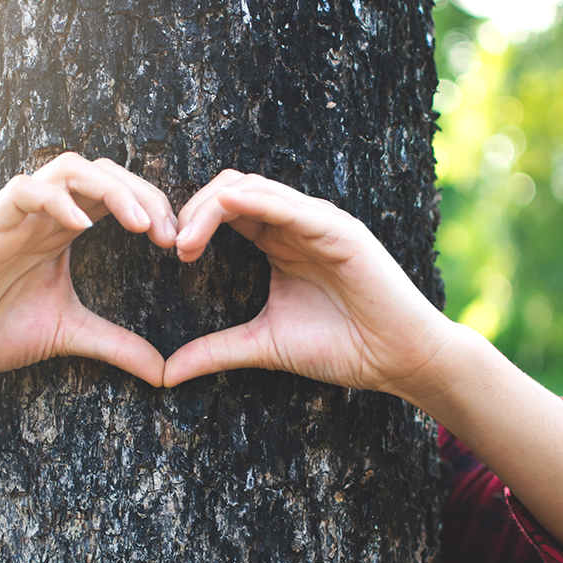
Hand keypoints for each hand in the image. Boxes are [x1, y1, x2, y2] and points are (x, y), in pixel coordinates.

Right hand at [0, 153, 176, 387]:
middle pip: (101, 171)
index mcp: (63, 229)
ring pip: (68, 168)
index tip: (178, 243)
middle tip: (169, 233)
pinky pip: (24, 191)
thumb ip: (117, 345)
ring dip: (111, 189)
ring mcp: (16, 216)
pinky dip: (56, 200)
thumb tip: (164, 371)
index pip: (116, 193)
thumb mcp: (71, 335)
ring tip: (140, 225)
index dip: (152, 207)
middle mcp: (44, 214)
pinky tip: (83, 227)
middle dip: (143, 194)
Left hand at [164, 171, 450, 394]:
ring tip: (185, 244)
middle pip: (230, 189)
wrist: (397, 361)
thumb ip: (215, 351)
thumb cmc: (340, 347)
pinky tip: (226, 209)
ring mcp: (318, 222)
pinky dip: (255, 201)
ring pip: (253, 188)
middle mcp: (295, 223)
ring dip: (211, 208)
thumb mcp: (263, 345)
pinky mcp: (339, 230)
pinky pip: (290, 205)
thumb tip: (165, 374)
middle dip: (192, 211)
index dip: (190, 223)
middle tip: (171, 246)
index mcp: (277, 240)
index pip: (224, 210)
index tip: (169, 256)